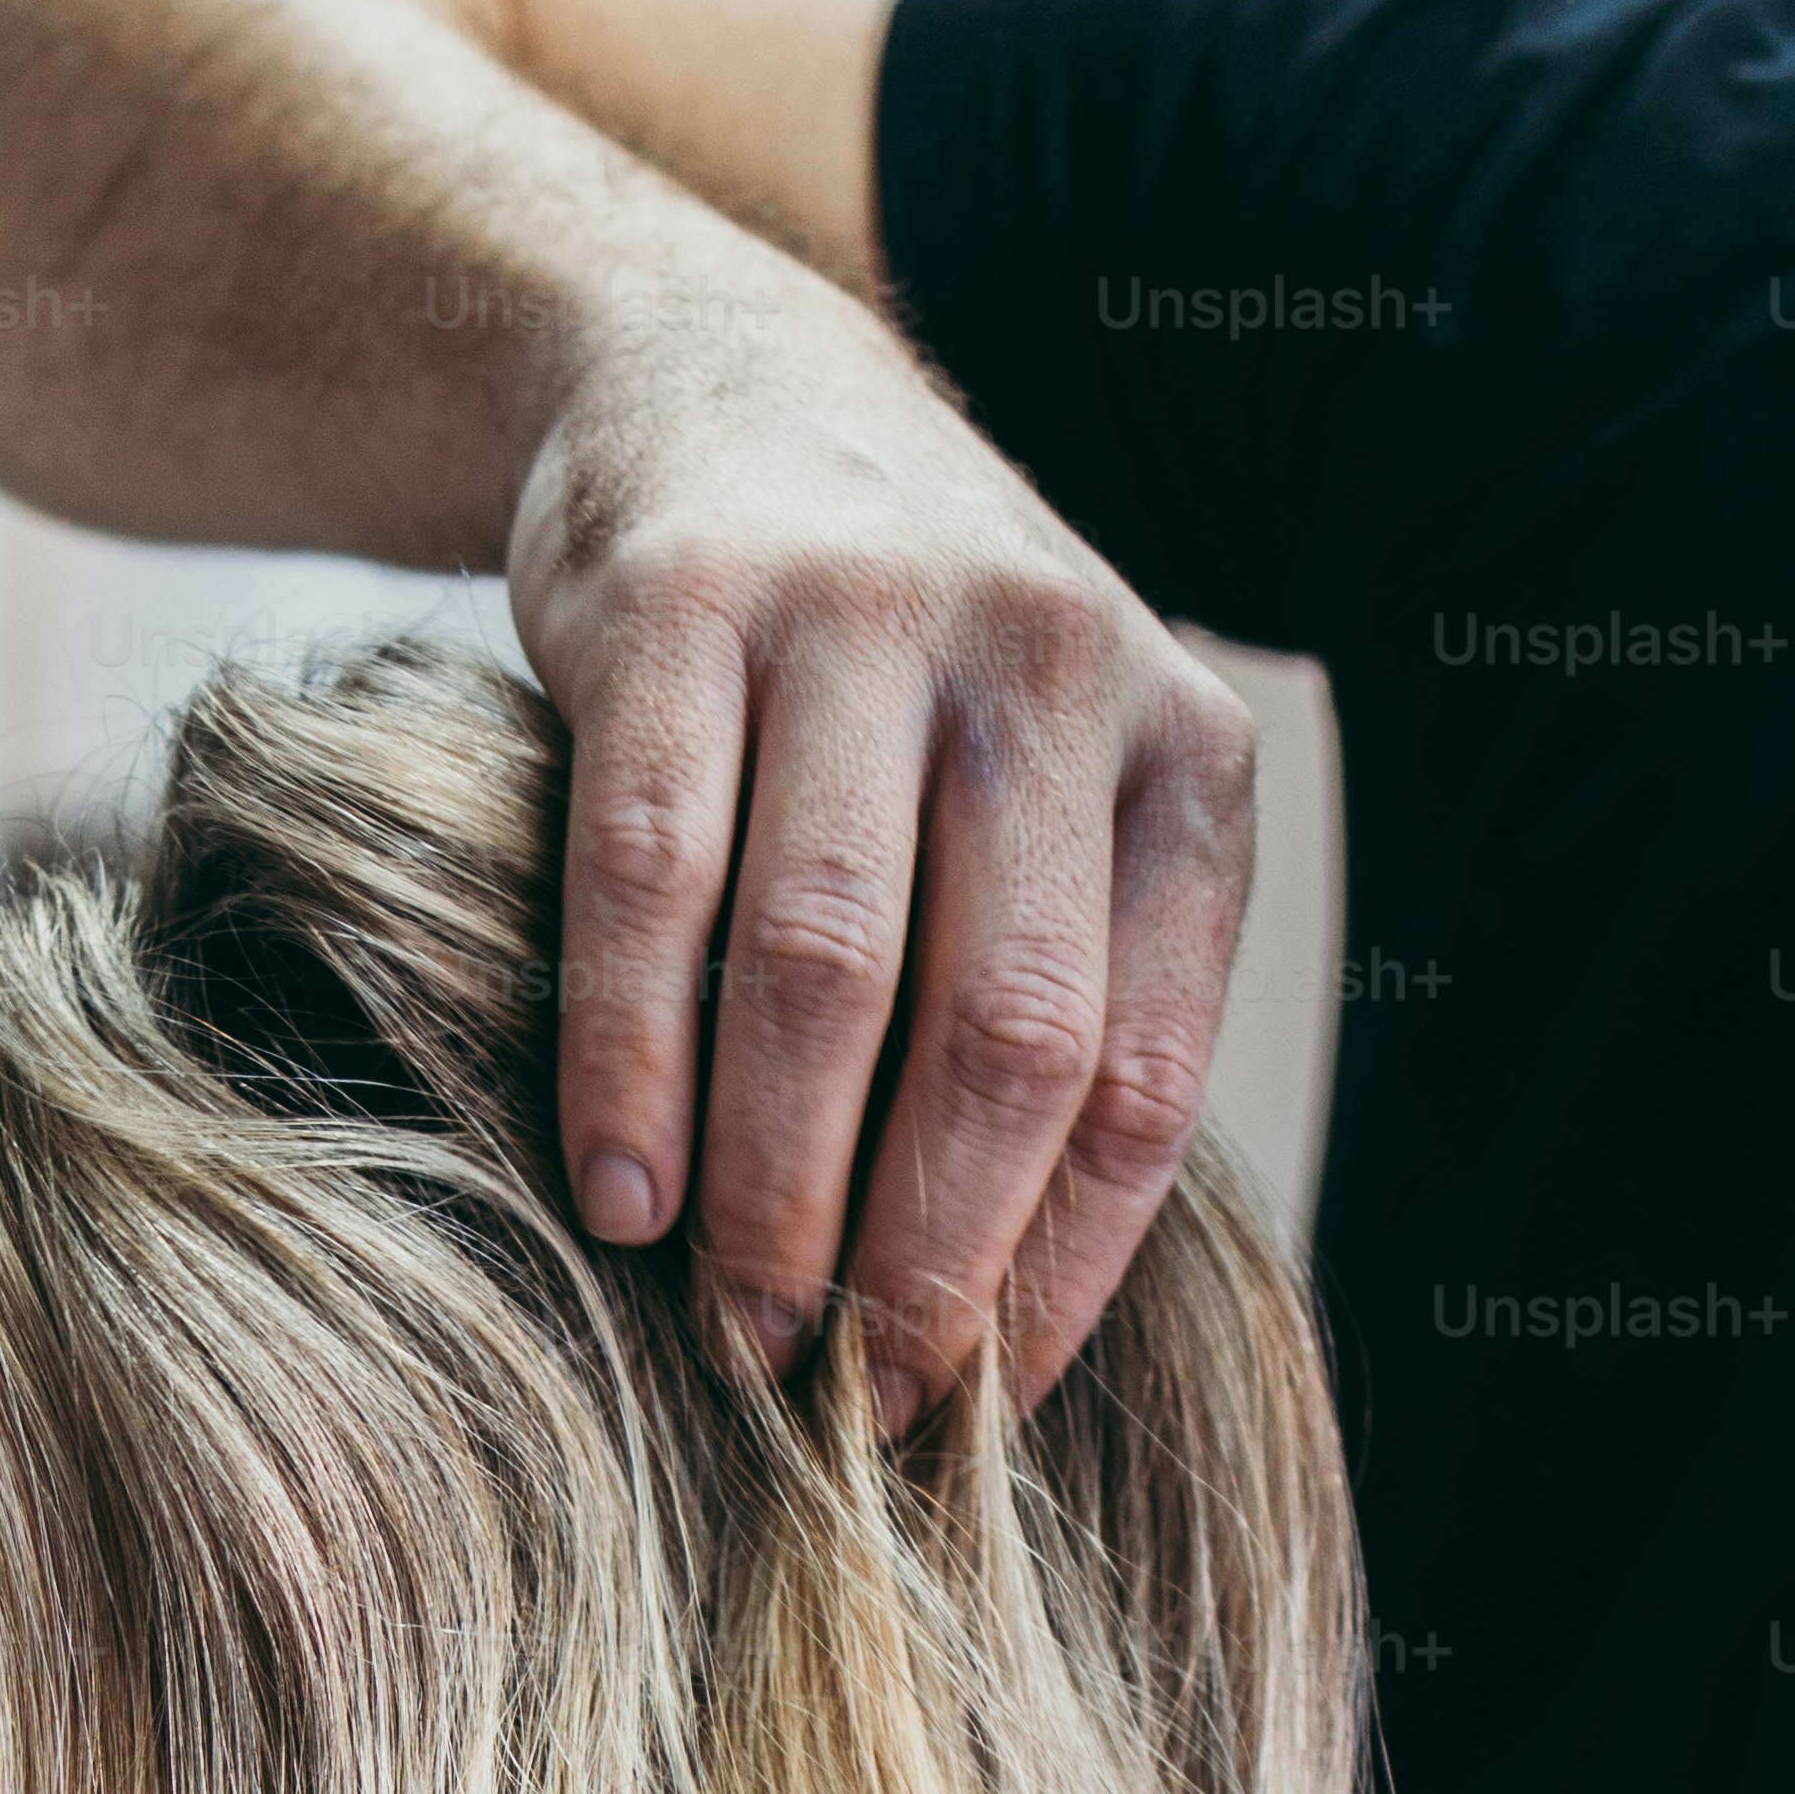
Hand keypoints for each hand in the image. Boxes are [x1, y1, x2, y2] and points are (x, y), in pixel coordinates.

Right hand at [502, 309, 1261, 1427]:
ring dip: (774, 1188)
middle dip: (925, 1257)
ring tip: (736, 1332)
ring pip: (828, 969)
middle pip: (1005, 1033)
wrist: (724, 388)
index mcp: (1176, 748)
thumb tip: (1006, 1319)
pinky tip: (618, 1190)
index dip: (1059, 1268)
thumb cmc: (894, 681)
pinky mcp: (677, 603)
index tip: (978, 1403)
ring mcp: (861, 620)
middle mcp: (1048, 665)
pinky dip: (629, 1062)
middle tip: (853, 1405)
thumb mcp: (1042, 791)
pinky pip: (650, 879)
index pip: (1145, 1071)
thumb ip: (1057, 987)